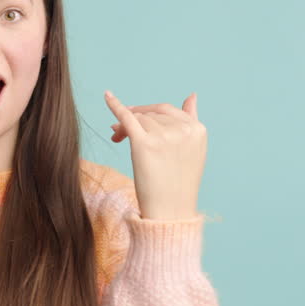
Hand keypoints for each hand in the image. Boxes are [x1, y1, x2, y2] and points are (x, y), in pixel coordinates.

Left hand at [104, 91, 206, 219]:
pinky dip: (115, 105)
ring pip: (137, 118)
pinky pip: (127, 117)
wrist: (170, 210)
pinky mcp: (144, 143)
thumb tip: (192, 95)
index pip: (166, 110)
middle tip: (119, 132)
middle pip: (150, 113)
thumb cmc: (178, 182)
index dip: (148, 113)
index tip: (135, 118)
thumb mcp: (193, 149)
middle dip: (134, 119)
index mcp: (197, 129)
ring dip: (124, 125)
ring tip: (117, 138)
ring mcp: (164, 135)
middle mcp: (183, 130)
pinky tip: (107, 97)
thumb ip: (191, 119)